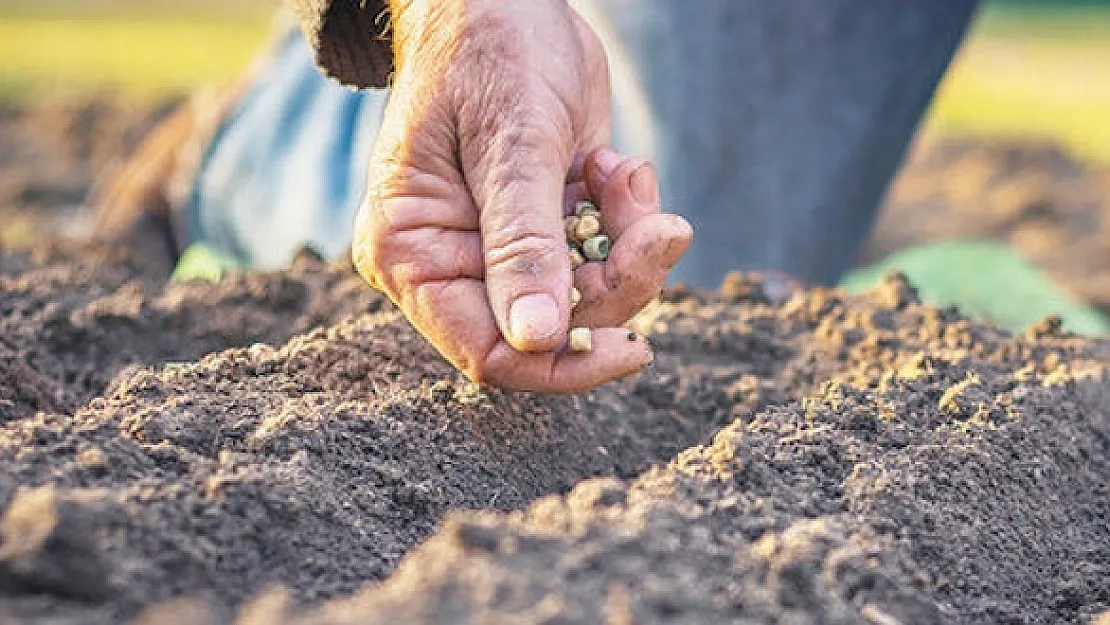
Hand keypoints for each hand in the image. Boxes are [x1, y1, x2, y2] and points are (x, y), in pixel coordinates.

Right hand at [353, 0, 691, 392]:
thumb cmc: (489, 51)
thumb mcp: (511, 143)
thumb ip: (522, 242)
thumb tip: (537, 340)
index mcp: (413, 252)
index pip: (485, 350)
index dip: (559, 366)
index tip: (633, 347)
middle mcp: (451, 261)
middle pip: (549, 329)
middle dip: (616, 284)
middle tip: (662, 228)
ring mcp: (501, 246)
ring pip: (586, 295)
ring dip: (628, 244)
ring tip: (628, 174)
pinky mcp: (544, 226)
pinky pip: (601, 255)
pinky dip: (626, 219)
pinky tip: (617, 165)